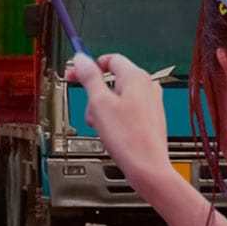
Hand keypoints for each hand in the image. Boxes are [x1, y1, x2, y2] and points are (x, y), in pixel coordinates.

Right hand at [67, 54, 174, 175]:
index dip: (88, 66)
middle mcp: (147, 86)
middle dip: (96, 92)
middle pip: (113, 79)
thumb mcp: (99, 103)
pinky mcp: (150, 118)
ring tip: (101, 125)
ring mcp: (151, 102)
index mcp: (136, 77)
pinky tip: (112, 132)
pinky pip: (128, 109)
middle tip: (88, 107)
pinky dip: (116, 117)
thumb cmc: (128, 138)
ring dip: (104, 107)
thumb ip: (89, 77)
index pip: (109, 59)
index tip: (75, 74)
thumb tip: (81, 59)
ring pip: (119, 96)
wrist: (147, 166)